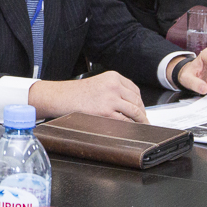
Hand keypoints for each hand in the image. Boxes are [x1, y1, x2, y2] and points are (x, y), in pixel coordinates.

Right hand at [28, 71, 147, 122]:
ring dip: (140, 120)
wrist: (62, 97)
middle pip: (137, 100)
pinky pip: (125, 120)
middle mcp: (114, 85)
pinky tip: (131, 129)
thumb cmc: (77, 93)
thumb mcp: (99, 83)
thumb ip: (114, 89)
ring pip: (135, 111)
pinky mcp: (106, 112)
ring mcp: (111, 98)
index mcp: (113, 77)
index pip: (135, 90)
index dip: (140, 102)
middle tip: (144, 120)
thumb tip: (131, 104)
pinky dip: (130, 126)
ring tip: (142, 126)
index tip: (142, 109)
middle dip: (142, 112)